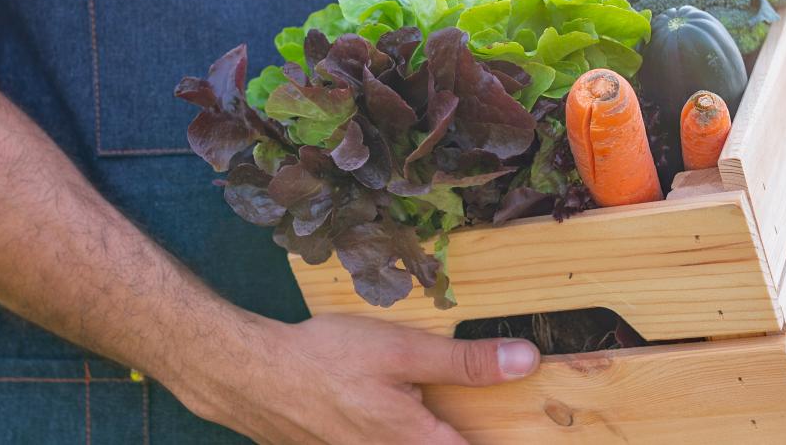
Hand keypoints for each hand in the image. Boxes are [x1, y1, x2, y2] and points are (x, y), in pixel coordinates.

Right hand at [170, 313, 539, 443]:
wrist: (250, 375)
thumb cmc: (322, 359)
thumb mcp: (400, 350)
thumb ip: (463, 361)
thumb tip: (524, 361)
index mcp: (415, 443)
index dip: (497, 440)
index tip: (534, 433)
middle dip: (456, 434)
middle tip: (452, 413)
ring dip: (427, 434)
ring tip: (422, 409)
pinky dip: (397, 435)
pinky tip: (381, 412)